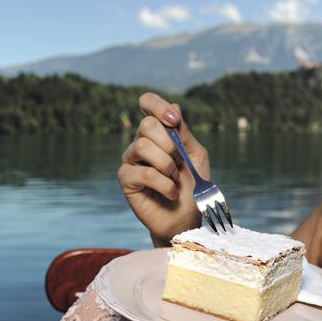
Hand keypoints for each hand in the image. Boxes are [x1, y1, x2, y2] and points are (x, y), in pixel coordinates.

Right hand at [117, 92, 209, 245]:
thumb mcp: (195, 154)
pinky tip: (170, 193)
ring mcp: (131, 161)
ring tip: (175, 180)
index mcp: (158, 133)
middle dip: (169, 144)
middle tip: (179, 162)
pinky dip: (163, 183)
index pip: (147, 103)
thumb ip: (183, 132)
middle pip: (146, 124)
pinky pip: (143, 172)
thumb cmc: (193, 186)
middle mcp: (141, 143)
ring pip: (142, 146)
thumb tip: (173, 107)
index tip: (174, 120)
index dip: (157, 105)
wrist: (187, 217)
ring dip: (167, 165)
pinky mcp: (126, 180)